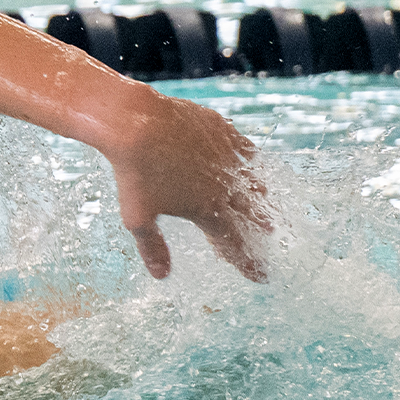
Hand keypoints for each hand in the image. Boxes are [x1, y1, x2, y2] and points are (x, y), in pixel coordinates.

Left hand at [104, 93, 269, 281]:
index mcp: (206, 209)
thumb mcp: (138, 217)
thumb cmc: (133, 173)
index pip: (233, 243)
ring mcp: (225, 156)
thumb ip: (153, 247)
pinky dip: (250, 160)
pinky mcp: (221, 130)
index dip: (247, 262)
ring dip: (260, 197)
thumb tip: (161, 275)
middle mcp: (224, 185)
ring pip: (252, 181)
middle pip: (250, 214)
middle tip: (266, 238)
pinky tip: (251, 163)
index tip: (259, 276)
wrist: (135, 123)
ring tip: (265, 204)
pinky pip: (245, 148)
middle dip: (258, 230)